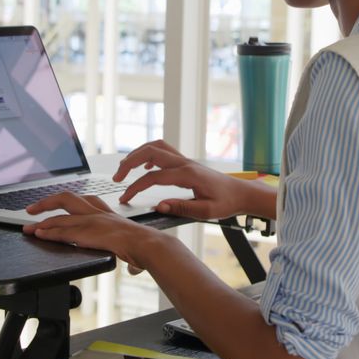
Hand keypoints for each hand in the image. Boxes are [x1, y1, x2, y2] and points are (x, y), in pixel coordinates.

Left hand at [22, 192, 158, 271]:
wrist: (147, 244)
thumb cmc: (144, 245)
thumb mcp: (133, 246)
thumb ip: (129, 256)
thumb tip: (134, 269)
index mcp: (107, 212)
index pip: (82, 200)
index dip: (65, 202)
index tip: (54, 204)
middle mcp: (96, 212)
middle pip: (65, 198)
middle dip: (46, 202)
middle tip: (32, 209)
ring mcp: (90, 220)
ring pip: (59, 217)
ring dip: (41, 222)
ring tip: (28, 228)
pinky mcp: (86, 232)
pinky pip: (61, 231)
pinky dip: (47, 232)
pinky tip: (38, 234)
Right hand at [113, 140, 247, 219]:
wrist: (241, 193)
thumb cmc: (226, 202)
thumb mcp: (206, 211)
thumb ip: (182, 208)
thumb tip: (159, 206)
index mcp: (187, 175)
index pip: (153, 177)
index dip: (135, 187)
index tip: (124, 198)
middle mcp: (184, 163)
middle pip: (150, 152)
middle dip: (129, 162)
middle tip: (117, 177)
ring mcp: (185, 160)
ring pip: (155, 146)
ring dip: (137, 154)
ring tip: (124, 169)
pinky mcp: (185, 163)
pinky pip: (163, 150)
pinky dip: (148, 154)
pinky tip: (144, 167)